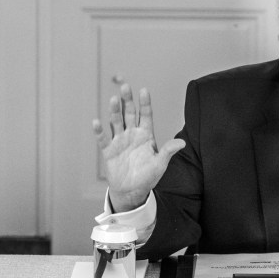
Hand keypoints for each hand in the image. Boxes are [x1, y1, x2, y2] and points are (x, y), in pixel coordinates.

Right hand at [93, 82, 184, 212]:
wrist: (132, 190)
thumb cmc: (148, 176)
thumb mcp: (160, 164)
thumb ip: (168, 151)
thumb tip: (182, 143)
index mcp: (146, 134)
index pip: (145, 115)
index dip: (144, 103)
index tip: (144, 90)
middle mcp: (132, 134)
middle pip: (129, 114)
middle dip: (128, 101)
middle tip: (125, 87)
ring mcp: (119, 141)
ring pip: (116, 122)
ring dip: (115, 111)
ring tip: (114, 100)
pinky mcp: (108, 151)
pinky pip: (103, 139)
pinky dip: (99, 131)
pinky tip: (96, 122)